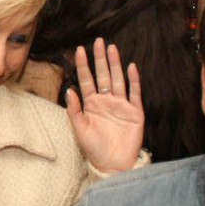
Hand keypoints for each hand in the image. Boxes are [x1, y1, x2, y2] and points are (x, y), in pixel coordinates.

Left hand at [65, 38, 144, 172]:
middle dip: (100, 59)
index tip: (80, 50)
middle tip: (99, 41)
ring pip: (118, 80)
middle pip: (103, 75)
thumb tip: (69, 90)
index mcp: (91, 104)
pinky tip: (131, 68)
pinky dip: (133, 81)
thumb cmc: (94, 148)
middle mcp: (106, 101)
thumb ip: (74, 110)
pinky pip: (134, 93)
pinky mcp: (135, 112)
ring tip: (112, 48)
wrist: (113, 164)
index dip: (83, 65)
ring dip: (115, 64)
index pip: (87, 80)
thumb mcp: (79, 129)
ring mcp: (121, 105)